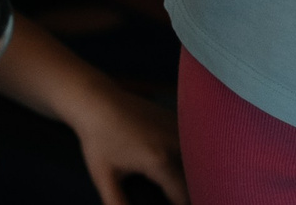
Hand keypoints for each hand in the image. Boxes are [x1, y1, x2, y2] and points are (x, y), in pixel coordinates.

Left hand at [65, 84, 183, 204]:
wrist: (97, 102)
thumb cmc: (99, 141)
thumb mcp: (104, 179)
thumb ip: (117, 203)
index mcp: (159, 161)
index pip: (182, 193)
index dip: (184, 204)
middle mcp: (174, 143)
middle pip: (195, 174)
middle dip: (194, 188)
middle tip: (188, 196)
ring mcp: (177, 126)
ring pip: (197, 155)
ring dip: (195, 170)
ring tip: (191, 183)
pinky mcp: (174, 117)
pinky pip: (191, 140)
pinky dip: (192, 153)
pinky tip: (185, 162)